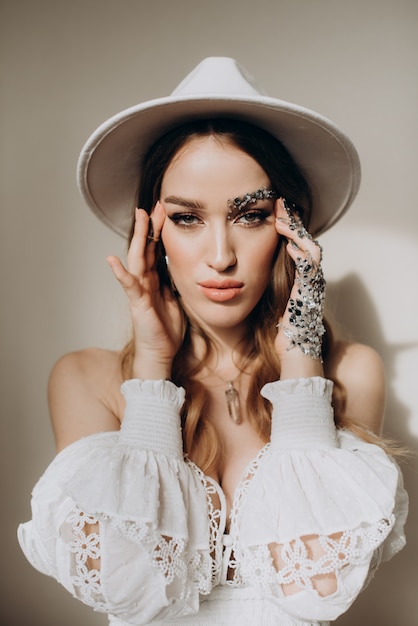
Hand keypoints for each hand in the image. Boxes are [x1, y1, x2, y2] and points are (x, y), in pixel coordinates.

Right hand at [107, 202, 183, 378]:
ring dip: (139, 238)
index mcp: (155, 280)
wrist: (160, 353)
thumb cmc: (166, 330)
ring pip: (137, 259)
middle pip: (146, 249)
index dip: (160, 232)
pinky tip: (112, 260)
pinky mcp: (136, 303)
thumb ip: (173, 283)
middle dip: (150, 227)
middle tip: (155, 206)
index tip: (166, 212)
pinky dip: (120, 272)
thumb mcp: (175, 300)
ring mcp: (139, 291)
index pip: (157, 250)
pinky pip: (128, 285)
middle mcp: (145, 282)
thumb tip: (181, 268)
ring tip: (139, 218)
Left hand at [274, 198, 325, 374]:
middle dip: (291, 221)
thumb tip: (234, 273)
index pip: (294, 245)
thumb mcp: (264, 302)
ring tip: (280, 216)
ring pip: (309, 247)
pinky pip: (309, 264)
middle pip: (304, 240)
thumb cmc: (275, 332)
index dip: (285, 227)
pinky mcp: (310, 291)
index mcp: (297, 279)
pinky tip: (286, 239)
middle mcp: (308, 278)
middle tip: (278, 203)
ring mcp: (312, 284)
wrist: (291, 354)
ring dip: (295, 230)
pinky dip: (299, 248)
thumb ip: (258, 284)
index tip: (271, 211)